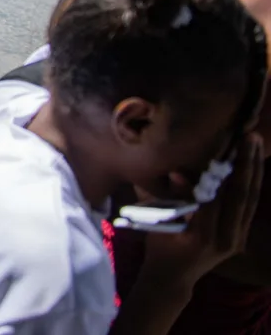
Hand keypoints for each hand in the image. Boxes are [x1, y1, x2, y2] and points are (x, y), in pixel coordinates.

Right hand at [141, 133, 263, 287]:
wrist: (173, 278)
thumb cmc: (159, 248)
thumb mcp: (158, 222)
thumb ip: (168, 198)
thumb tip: (179, 174)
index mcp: (202, 235)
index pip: (217, 195)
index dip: (222, 169)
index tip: (226, 144)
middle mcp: (226, 238)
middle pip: (242, 195)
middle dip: (247, 163)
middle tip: (251, 137)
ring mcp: (237, 240)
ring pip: (251, 200)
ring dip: (254, 170)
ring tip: (256, 144)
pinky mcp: (240, 238)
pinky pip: (249, 207)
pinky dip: (251, 183)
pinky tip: (253, 164)